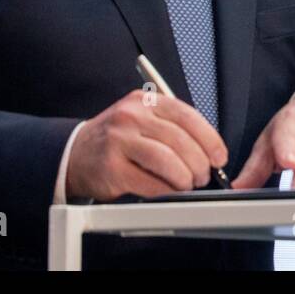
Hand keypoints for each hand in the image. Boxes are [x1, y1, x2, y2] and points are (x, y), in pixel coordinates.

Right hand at [66, 89, 228, 200]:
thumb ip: (171, 127)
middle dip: (199, 162)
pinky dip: (165, 190)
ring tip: (188, 184)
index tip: (219, 156)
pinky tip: (169, 192)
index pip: (186, 115)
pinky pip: (148, 181)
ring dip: (184, 177)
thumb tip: (208, 150)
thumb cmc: (116, 140)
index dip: (209, 138)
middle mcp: (131, 116)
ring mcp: (119, 140)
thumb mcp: (142, 120)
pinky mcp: (111, 167)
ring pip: (166, 159)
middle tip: (204, 175)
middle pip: (179, 139)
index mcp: (145, 102)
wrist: (75, 154)